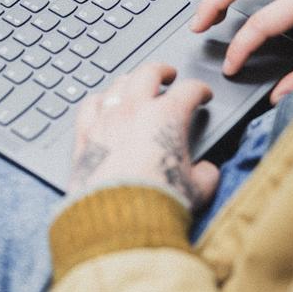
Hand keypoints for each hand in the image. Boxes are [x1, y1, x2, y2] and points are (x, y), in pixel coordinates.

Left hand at [68, 62, 219, 209]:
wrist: (119, 221)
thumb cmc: (157, 204)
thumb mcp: (198, 189)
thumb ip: (207, 174)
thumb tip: (207, 171)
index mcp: (167, 117)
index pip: (189, 90)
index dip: (200, 90)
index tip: (202, 95)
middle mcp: (135, 111)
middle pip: (148, 73)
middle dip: (162, 70)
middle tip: (168, 74)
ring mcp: (107, 120)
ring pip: (118, 84)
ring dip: (131, 80)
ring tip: (136, 84)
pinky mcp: (85, 136)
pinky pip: (90, 105)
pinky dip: (100, 100)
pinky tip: (103, 104)